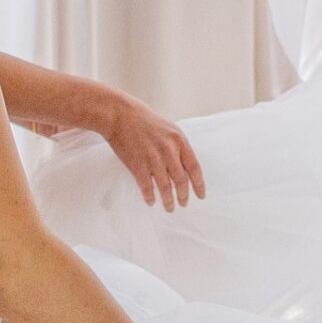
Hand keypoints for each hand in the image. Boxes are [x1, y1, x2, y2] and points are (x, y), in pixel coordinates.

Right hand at [97, 92, 204, 210]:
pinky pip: (147, 187)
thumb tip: (186, 167)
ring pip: (165, 187)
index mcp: (179, 140)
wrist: (120, 115)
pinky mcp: (138, 165)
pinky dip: (150, 197)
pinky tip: (151, 201)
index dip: (199, 184)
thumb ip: (178, 147)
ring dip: (168, 200)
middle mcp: (168, 150)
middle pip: (181, 180)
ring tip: (170, 207)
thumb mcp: (168, 129)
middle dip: (183, 195)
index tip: (201, 195)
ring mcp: (153, 158)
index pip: (194, 167)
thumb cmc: (145, 121)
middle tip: (183, 204)